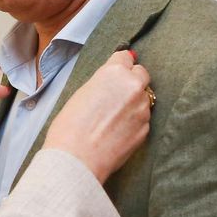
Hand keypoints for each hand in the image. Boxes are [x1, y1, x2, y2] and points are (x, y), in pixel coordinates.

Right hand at [41, 50, 149, 180]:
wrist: (77, 160)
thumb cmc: (70, 128)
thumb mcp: (81, 94)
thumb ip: (102, 83)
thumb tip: (111, 82)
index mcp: (114, 72)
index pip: (125, 57)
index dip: (119, 65)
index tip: (117, 70)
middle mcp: (133, 86)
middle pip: (141, 74)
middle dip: (132, 81)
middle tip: (116, 94)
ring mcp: (142, 108)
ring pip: (144, 98)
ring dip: (133, 103)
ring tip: (112, 118)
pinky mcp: (146, 129)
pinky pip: (142, 118)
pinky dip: (133, 121)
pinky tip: (116, 131)